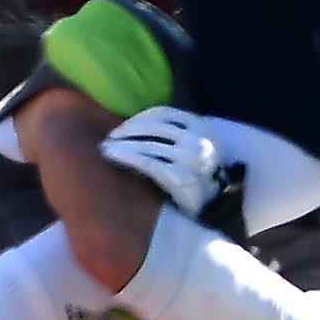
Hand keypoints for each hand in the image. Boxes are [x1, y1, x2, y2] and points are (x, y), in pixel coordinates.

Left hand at [100, 105, 233, 216]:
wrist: (214, 206)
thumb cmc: (196, 174)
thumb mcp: (193, 144)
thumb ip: (173, 132)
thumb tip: (132, 125)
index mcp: (200, 125)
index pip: (161, 113)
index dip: (137, 119)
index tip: (120, 128)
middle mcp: (197, 139)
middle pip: (151, 128)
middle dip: (125, 132)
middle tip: (107, 139)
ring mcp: (190, 158)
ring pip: (146, 145)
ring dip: (121, 145)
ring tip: (104, 150)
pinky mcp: (181, 176)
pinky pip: (147, 163)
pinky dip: (126, 157)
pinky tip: (113, 157)